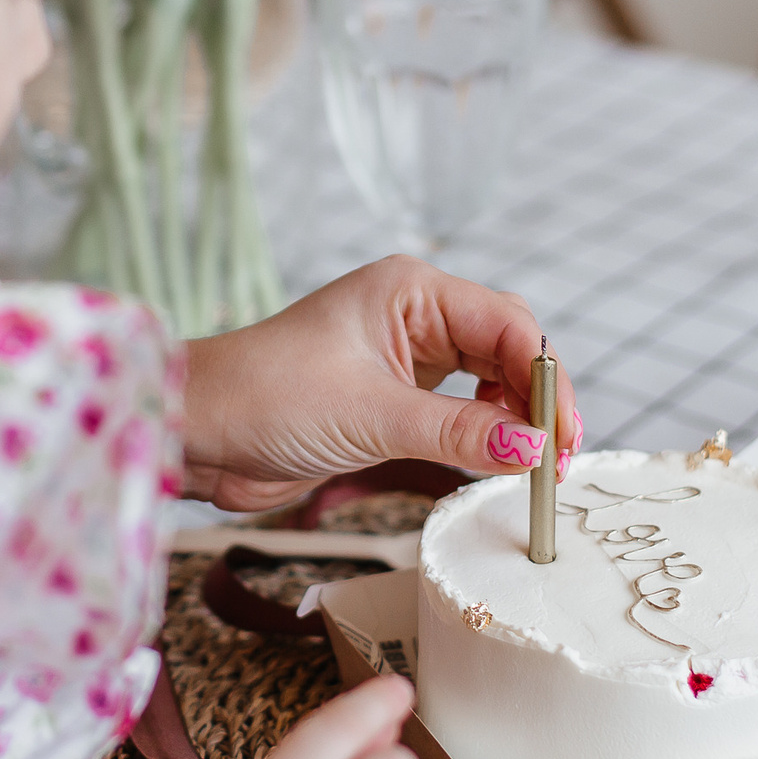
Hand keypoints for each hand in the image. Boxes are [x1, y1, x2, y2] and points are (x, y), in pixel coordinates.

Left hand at [179, 256, 583, 510]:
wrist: (196, 431)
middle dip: (538, 401)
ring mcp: (404, 356)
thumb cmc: (263, 397)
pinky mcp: (391, 398)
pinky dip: (484, 437)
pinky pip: (459, 413)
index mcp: (411, 291)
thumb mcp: (370, 416)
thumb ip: (456, 432)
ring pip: (488, 382)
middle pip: (507, 349)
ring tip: (533, 467)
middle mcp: (414, 315)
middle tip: (558, 460)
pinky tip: (495, 462)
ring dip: (516, 422)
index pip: (508, 325)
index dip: (544, 380)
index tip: (562, 437)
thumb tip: (532, 449)